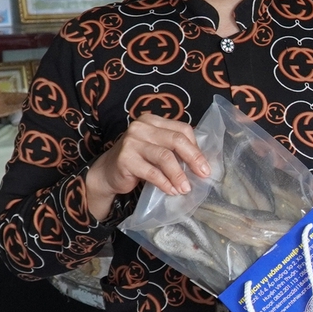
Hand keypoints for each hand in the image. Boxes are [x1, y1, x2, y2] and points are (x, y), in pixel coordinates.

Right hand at [85, 113, 208, 219]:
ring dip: (179, 175)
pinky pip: (152, 172)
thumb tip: (203, 163)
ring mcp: (131, 141)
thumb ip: (174, 149)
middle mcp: (141, 127)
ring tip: (185, 188)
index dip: (196, 148)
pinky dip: (165, 183)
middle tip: (203, 175)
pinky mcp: (125, 158)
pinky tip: (171, 191)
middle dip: (193, 159)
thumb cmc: (138, 161)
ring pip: (165, 157)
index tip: (205, 166)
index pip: (182, 129)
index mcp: (152, 121)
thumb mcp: (157, 149)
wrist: (107, 173)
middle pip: (176, 140)